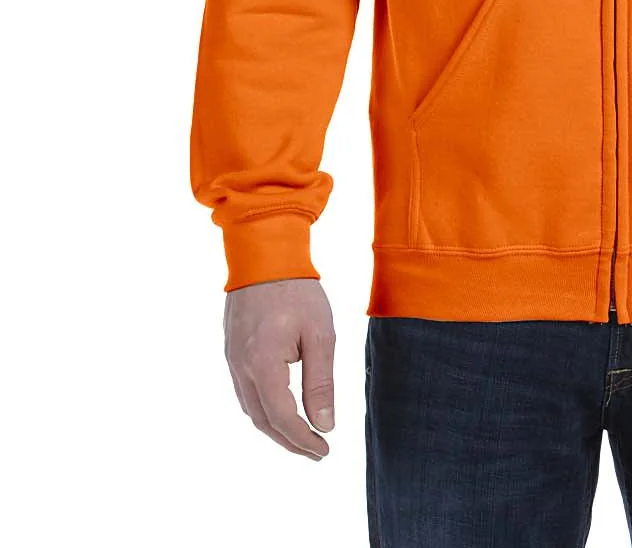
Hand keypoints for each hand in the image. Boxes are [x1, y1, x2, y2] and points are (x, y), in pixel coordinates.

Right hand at [223, 277, 336, 459]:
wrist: (264, 254)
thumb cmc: (297, 290)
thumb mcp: (319, 334)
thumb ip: (320, 382)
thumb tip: (325, 424)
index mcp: (263, 364)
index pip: (282, 417)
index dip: (303, 439)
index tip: (323, 450)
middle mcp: (241, 367)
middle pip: (262, 420)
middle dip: (289, 441)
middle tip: (316, 451)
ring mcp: (232, 360)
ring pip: (251, 409)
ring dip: (275, 428)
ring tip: (303, 436)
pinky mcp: (232, 351)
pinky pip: (246, 392)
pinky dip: (264, 408)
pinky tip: (282, 409)